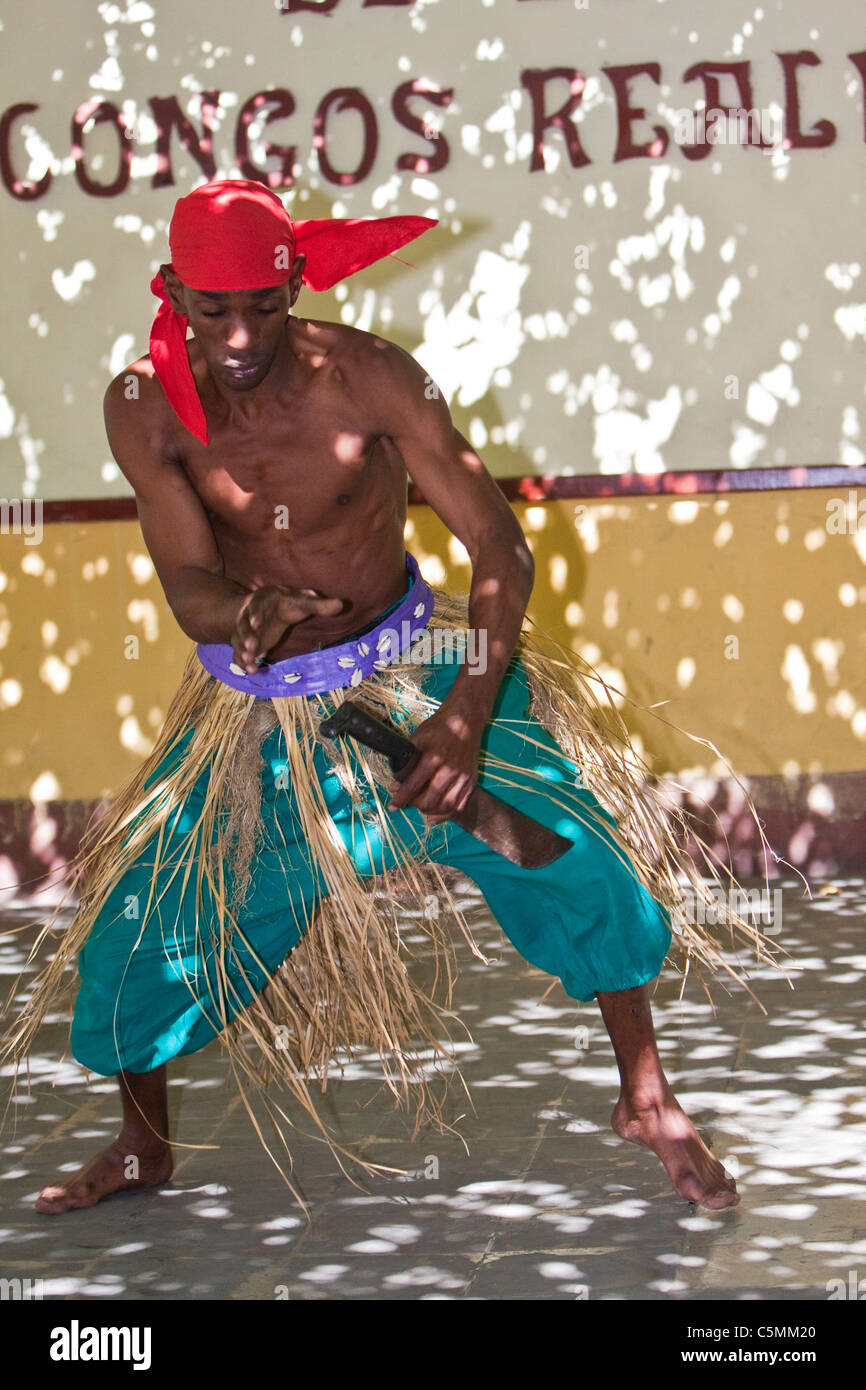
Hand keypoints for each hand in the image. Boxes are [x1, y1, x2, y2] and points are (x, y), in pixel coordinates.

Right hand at [231, 586, 342, 672]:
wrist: (270, 606)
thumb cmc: (288, 602)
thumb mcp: (302, 601)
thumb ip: (319, 604)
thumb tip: (341, 604)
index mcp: (263, 599)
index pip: (256, 605)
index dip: (255, 614)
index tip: (256, 623)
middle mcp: (249, 614)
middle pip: (243, 625)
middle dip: (246, 636)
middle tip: (251, 647)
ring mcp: (246, 630)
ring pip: (239, 641)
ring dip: (243, 652)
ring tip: (250, 663)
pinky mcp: (247, 643)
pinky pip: (240, 653)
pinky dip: (243, 662)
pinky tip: (252, 671)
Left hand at [387, 702, 484, 823]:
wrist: (465, 721)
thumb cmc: (438, 728)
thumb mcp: (417, 739)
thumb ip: (406, 762)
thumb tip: (395, 785)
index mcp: (434, 758)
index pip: (413, 786)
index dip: (400, 798)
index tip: (392, 806)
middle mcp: (450, 770)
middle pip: (429, 801)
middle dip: (414, 805)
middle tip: (407, 802)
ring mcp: (463, 777)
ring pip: (444, 807)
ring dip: (429, 811)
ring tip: (420, 807)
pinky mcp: (471, 781)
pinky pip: (458, 806)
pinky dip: (445, 815)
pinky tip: (434, 816)